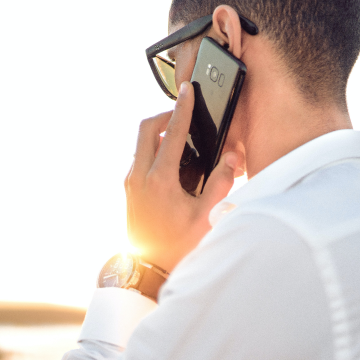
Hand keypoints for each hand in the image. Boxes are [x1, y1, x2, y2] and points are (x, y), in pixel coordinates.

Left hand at [125, 81, 237, 272]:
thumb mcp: (206, 216)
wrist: (148, 269)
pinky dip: (153, 148)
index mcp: (159, 180)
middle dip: (164, 115)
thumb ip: (221, 183)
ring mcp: (130, 182)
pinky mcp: (128, 189)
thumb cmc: (177, 245)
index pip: (171, 133)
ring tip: (180, 138)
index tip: (187, 91)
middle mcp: (139, 176)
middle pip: (145, 129)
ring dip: (157, 132)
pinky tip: (172, 161)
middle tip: (182, 115)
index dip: (182, 108)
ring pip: (140, 142)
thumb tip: (230, 157)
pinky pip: (139, 157)